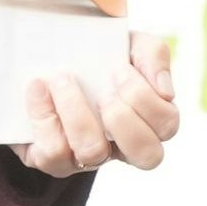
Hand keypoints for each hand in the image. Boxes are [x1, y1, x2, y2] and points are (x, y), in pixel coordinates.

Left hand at [23, 31, 178, 176]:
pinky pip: (53, 152)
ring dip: (78, 111)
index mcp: (148, 120)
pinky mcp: (53, 160)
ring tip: (63, 79)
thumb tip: (165, 90)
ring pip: (94, 152)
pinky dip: (44, 115)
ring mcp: (88, 158)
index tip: (118, 68)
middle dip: (124, 118)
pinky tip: (38, 87)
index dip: (145, 99)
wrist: (46, 59)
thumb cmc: (98, 56)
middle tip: (103, 90)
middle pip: (147, 156)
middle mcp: (123, 147)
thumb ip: (154, 54)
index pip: (167, 125)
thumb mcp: (130, 44)